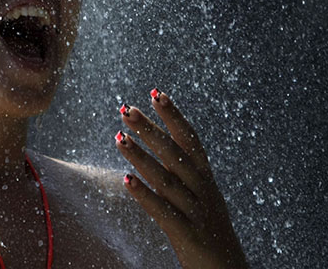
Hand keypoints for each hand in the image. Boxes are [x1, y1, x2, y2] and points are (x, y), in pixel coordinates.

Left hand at [115, 91, 247, 268]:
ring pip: (167, 179)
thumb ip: (182, 173)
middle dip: (150, 129)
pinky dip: (145, 196)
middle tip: (126, 108)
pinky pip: (164, 212)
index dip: (174, 116)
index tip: (156, 93)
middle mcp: (204, 190)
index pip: (190, 139)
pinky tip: (125, 180)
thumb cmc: (209, 232)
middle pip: (175, 153)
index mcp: (206, 179)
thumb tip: (158, 145)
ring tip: (118, 137)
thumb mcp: (201, 197)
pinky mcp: (189, 235)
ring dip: (141, 156)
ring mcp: (197, 212)